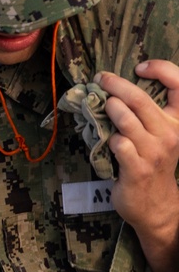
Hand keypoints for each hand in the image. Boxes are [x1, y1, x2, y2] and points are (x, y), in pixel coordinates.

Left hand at [98, 61, 178, 271]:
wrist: (156, 204)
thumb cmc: (152, 162)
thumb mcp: (158, 135)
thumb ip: (145, 112)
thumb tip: (116, 87)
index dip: (163, 69)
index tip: (140, 67)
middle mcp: (171, 134)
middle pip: (141, 100)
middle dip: (117, 84)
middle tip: (101, 78)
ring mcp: (155, 152)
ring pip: (127, 120)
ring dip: (110, 109)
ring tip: (103, 106)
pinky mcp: (137, 168)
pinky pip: (119, 145)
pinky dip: (110, 139)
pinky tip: (109, 140)